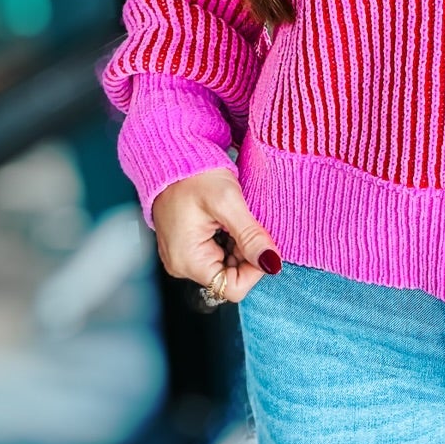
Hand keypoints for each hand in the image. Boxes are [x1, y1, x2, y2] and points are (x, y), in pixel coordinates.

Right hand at [151, 168, 282, 302]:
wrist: (172, 155)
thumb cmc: (193, 174)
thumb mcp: (227, 202)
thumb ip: (250, 235)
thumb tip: (272, 263)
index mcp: (187, 260)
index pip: (232, 288)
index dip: (254, 269)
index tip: (260, 241)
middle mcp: (182, 265)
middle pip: (230, 277)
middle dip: (247, 253)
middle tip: (246, 222)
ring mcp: (184, 255)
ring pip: (227, 264)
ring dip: (240, 244)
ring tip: (234, 216)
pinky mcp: (189, 245)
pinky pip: (218, 251)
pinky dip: (230, 238)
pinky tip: (228, 218)